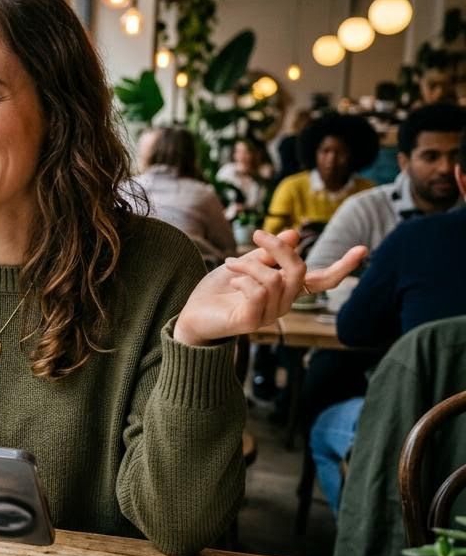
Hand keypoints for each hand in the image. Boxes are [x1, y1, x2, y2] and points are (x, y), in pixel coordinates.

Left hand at [173, 229, 366, 345]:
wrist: (192, 315)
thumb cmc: (219, 291)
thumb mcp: (245, 265)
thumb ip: (268, 254)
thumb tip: (292, 235)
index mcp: (286, 290)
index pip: (321, 281)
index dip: (342, 266)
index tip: (364, 249)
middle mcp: (284, 304)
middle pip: (299, 270)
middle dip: (278, 247)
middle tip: (256, 233)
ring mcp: (269, 316)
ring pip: (274, 279)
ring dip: (249, 265)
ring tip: (230, 263)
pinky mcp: (251, 322)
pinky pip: (258, 292)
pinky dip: (243, 278)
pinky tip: (231, 280)